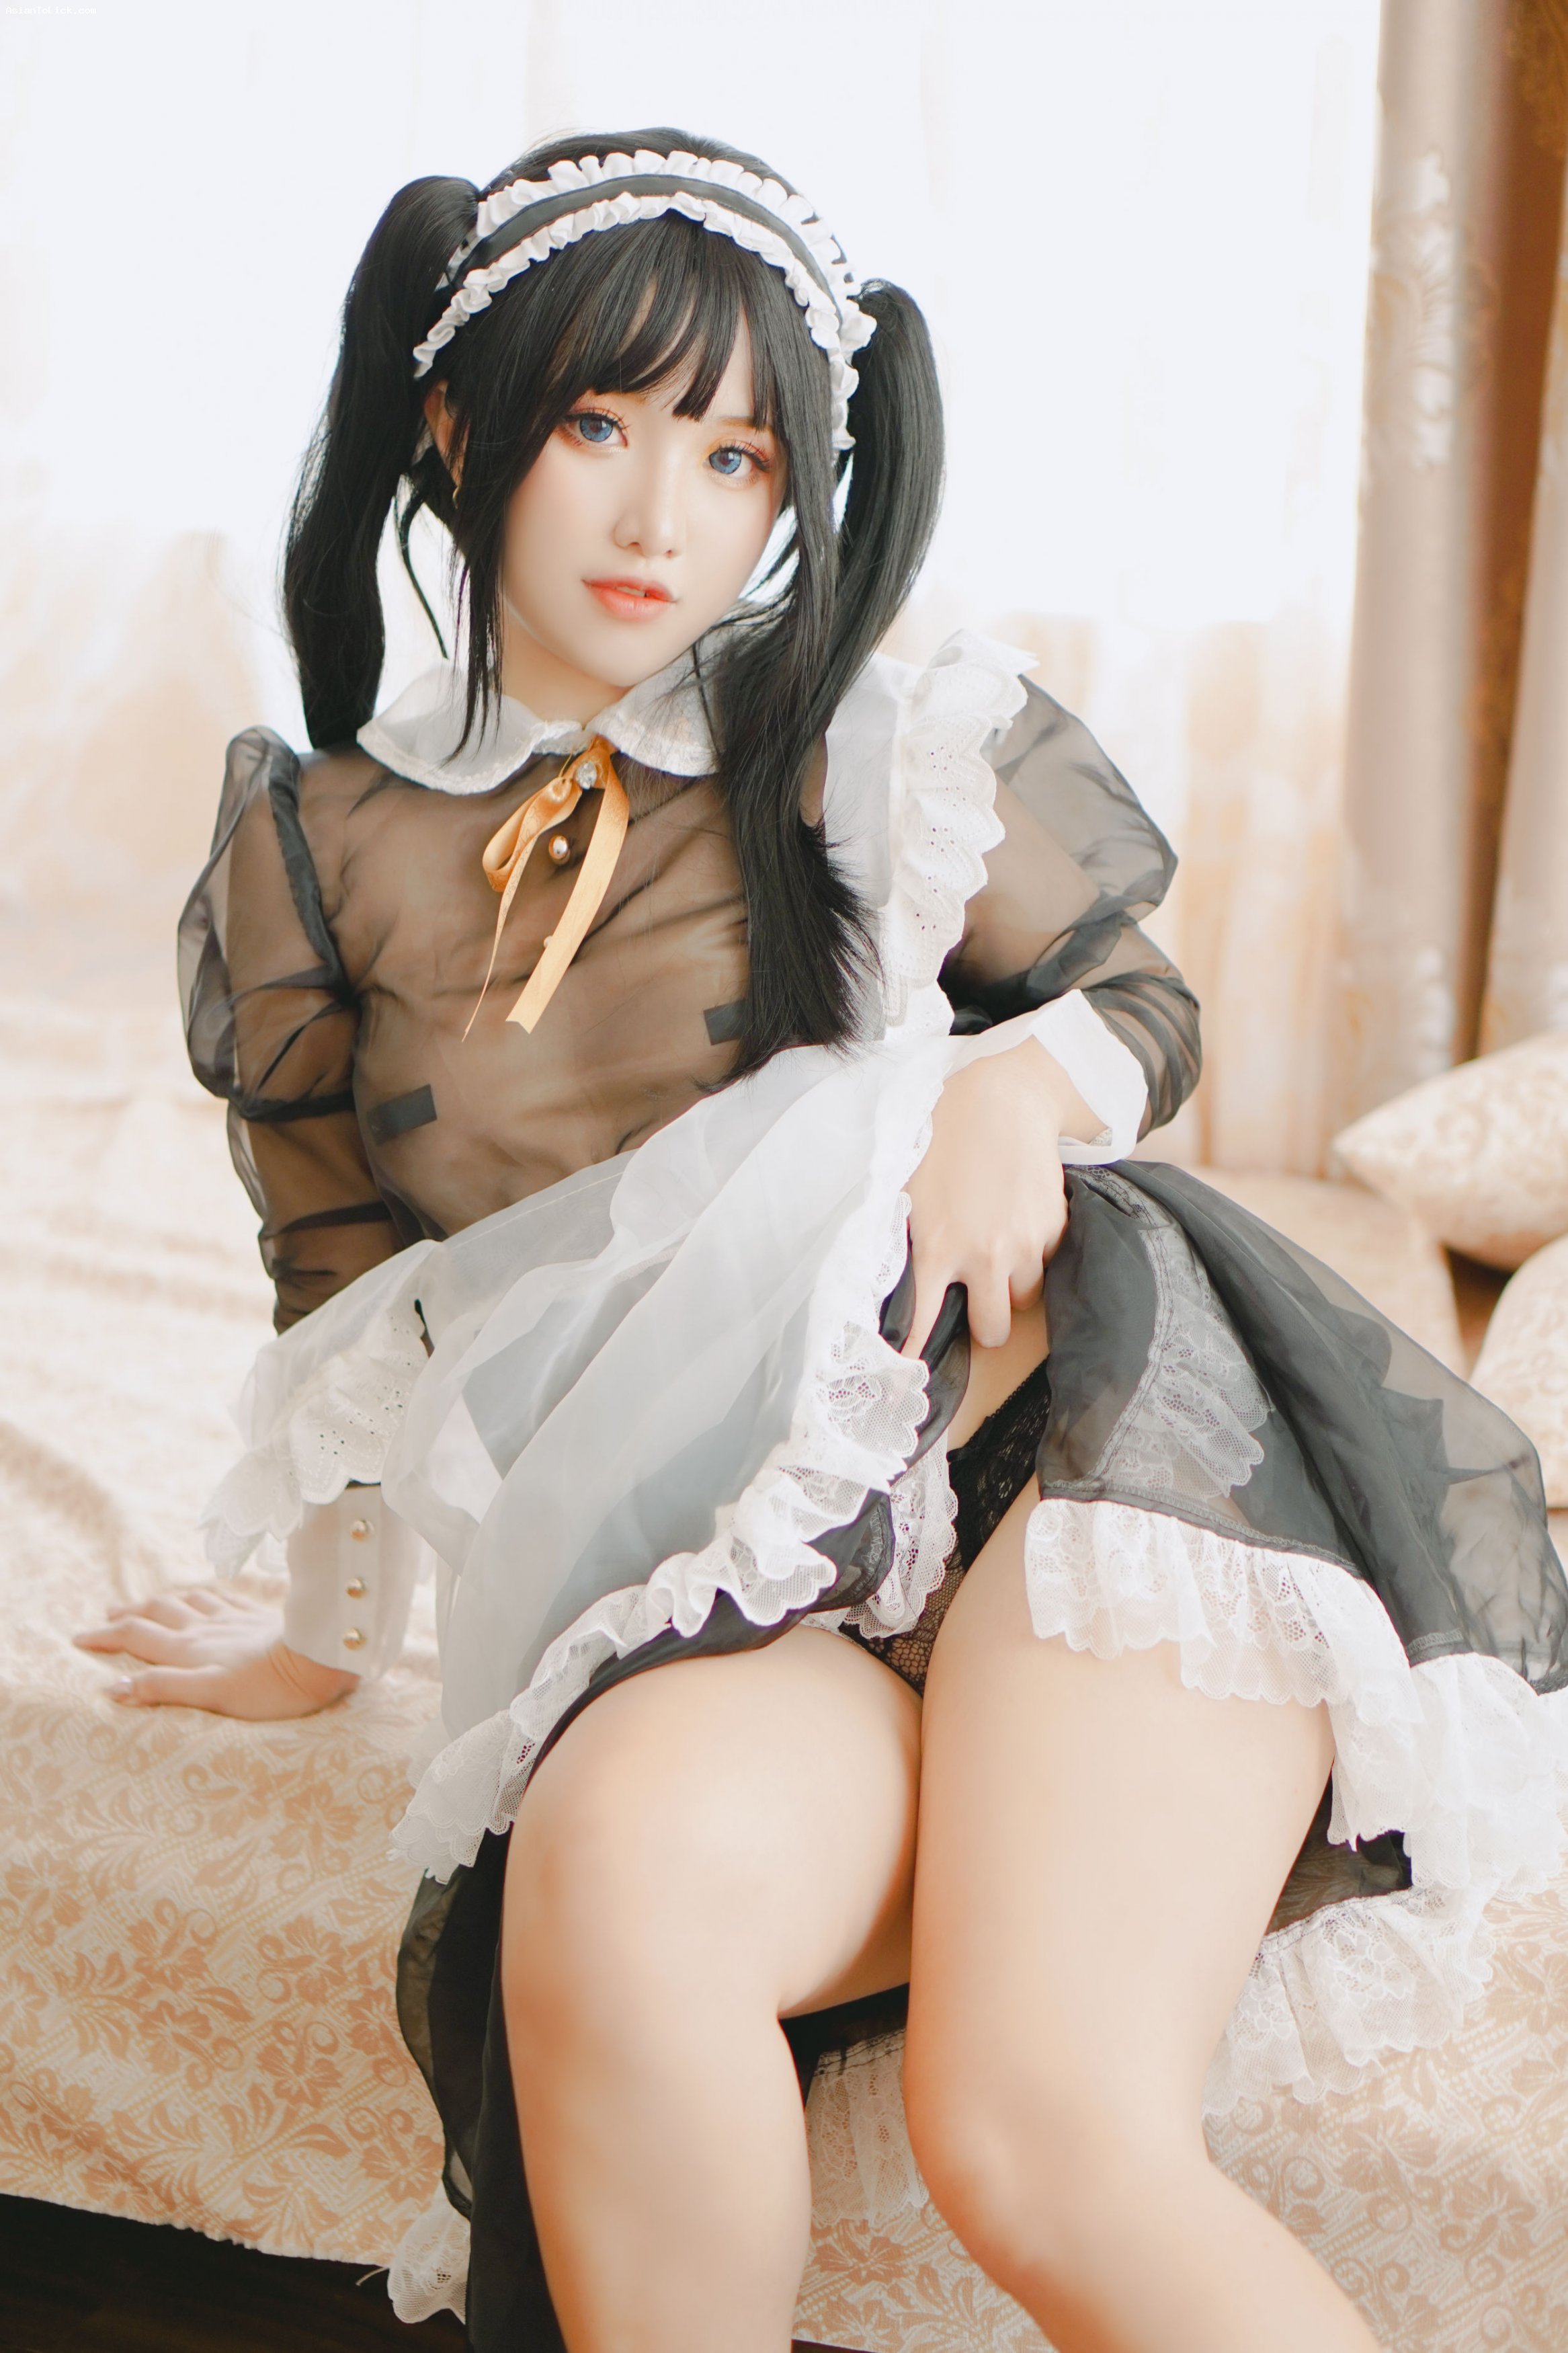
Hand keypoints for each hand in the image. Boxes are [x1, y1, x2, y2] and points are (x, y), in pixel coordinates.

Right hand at [74, 1585, 360, 1718]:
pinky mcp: (259, 1615)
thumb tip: (114, 1688)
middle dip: (129, 1612)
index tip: (79, 1637)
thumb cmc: (266, 1687)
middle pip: (158, 1612)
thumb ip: (162, 1688)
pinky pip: (223, 1596)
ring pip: (188, 1600)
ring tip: (150, 1600)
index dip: (105, 1636)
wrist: (318, 1659)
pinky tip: (209, 1592)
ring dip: (163, 1599)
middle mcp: (206, 1628)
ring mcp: (233, 1618)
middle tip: (108, 1613)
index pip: (136, 1637)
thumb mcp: (209, 1694)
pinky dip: (204, 1593)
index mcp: (189, 1649)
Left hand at [903, 1039, 1086, 1355]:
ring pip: (1024, 1298)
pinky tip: (1018, 1219)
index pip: (922, 1322)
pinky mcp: (1054, 1227)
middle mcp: (984, 1256)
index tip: (910, 1371)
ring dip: (1011, 1286)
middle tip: (976, 1300)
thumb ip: (903, 1238)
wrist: (1002, 1099)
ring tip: (998, 1250)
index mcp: (936, 1249)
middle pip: (994, 1331)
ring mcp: (1025, 1245)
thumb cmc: (944, 1137)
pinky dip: (1036, 1253)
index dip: (915, 1350)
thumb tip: (884, 1280)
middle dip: (985, 1322)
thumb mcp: (907, 1187)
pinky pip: (1048, 1262)